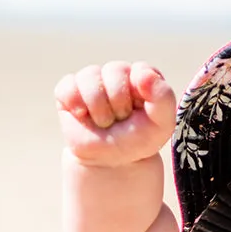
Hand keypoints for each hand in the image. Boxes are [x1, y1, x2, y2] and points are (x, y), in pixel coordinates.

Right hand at [54, 62, 175, 167]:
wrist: (113, 161)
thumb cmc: (139, 139)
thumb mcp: (162, 124)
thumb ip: (163, 97)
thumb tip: (142, 72)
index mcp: (141, 76)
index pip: (140, 70)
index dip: (140, 95)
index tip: (141, 114)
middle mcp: (116, 72)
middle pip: (114, 71)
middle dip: (119, 104)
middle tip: (121, 120)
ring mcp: (91, 80)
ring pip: (89, 77)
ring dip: (99, 108)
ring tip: (104, 122)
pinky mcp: (69, 90)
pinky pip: (67, 87)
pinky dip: (76, 105)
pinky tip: (83, 116)